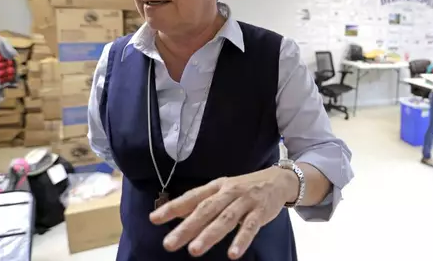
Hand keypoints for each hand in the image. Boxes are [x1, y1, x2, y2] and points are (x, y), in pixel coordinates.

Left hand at [150, 167, 297, 258]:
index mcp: (216, 186)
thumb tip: (177, 214)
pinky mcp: (261, 211)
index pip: (192, 197)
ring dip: (210, 234)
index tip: (154, 219)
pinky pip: (251, 227)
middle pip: (206, 209)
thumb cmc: (245, 188)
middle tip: (169, 244)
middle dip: (187, 227)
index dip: (173, 207)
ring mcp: (246, 200)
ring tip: (194, 251)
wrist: (279, 180)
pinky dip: (242, 240)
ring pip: (226, 218)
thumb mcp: (223, 190)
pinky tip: (233, 254)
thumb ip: (203, 202)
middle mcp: (229, 192)